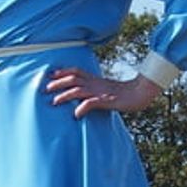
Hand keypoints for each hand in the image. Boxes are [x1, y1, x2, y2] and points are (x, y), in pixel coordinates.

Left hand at [45, 66, 161, 118]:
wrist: (142, 92)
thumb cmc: (125, 93)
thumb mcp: (106, 90)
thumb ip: (94, 91)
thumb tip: (83, 97)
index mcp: (95, 79)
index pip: (76, 71)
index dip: (62, 72)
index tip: (50, 75)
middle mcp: (95, 83)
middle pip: (73, 79)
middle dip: (58, 83)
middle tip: (45, 88)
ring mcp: (101, 92)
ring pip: (78, 90)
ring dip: (65, 95)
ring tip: (54, 102)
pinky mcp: (107, 101)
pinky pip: (92, 103)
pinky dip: (82, 108)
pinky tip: (76, 115)